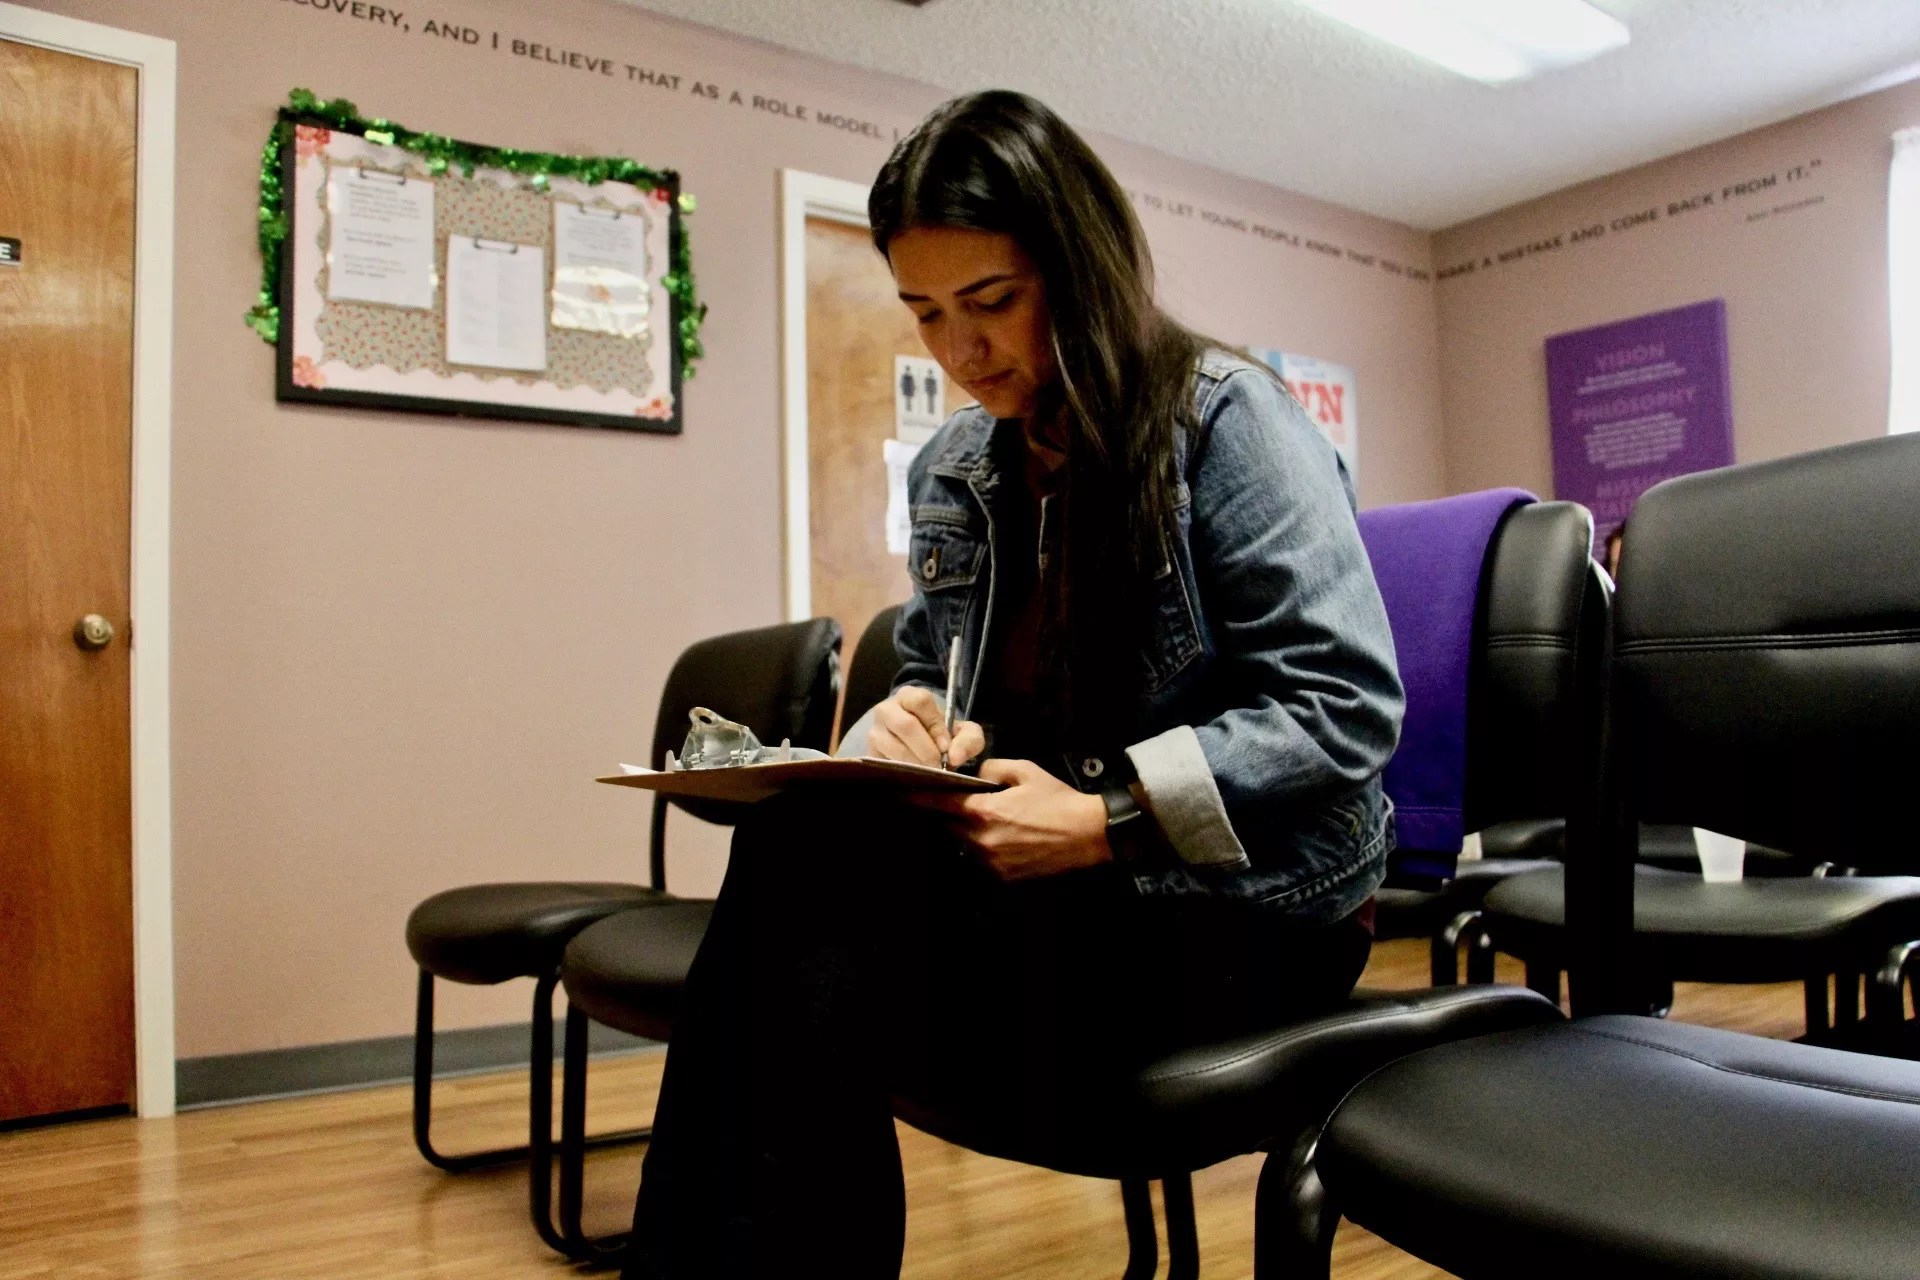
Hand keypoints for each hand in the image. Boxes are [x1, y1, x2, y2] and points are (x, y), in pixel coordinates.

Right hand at [866, 686, 984, 767]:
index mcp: (909, 696)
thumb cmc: (941, 737)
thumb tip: (954, 756)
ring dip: (914, 764)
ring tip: (928, 774)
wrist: (921, 751)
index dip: (935, 725)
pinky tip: (913, 778)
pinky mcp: (869, 754)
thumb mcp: (963, 734)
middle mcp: (886, 709)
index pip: (920, 701)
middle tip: (938, 767)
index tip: (945, 747)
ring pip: (893, 746)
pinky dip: (902, 773)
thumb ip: (969, 739)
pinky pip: (883, 763)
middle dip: (925, 750)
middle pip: (905, 725)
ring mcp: (874, 732)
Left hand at [914, 758, 1111, 880]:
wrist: (1089, 835)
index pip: (937, 803)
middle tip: (968, 802)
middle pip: (950, 825)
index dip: (915, 797)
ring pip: (965, 843)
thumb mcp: (1025, 771)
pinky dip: (988, 848)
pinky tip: (1011, 838)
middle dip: (953, 813)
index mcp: (983, 811)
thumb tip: (975, 773)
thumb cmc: (1058, 800)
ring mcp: (991, 862)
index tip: (896, 791)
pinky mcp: (1003, 877)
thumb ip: (992, 768)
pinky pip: (983, 859)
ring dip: (971, 831)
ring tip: (998, 820)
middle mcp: (981, 840)